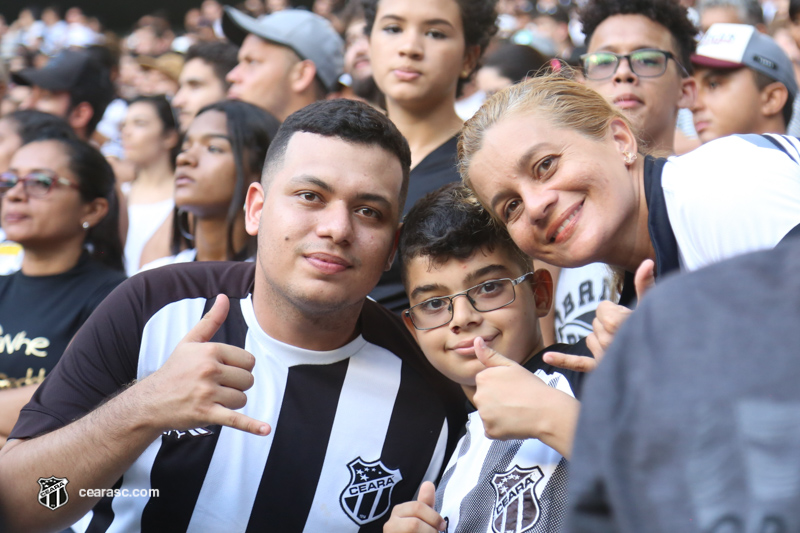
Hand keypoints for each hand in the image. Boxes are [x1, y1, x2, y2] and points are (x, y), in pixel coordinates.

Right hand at [138, 294, 269, 436]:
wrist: (151, 402)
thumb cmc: (175, 370)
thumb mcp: (190, 342)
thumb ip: (211, 320)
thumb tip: (224, 297)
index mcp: (210, 351)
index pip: (249, 361)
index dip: (239, 368)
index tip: (221, 372)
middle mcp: (209, 370)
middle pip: (248, 380)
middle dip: (236, 386)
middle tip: (214, 388)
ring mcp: (207, 393)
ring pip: (242, 399)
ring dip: (231, 403)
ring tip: (211, 400)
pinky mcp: (206, 413)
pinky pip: (235, 419)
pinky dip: (251, 426)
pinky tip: (265, 430)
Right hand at [384, 481, 445, 532]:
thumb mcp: (423, 517)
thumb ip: (426, 502)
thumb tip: (428, 483)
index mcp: (398, 511)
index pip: (418, 507)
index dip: (434, 517)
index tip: (441, 526)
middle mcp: (390, 525)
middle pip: (415, 524)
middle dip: (430, 531)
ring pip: (413, 530)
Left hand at [473, 338, 557, 440]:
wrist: (546, 411)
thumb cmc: (532, 388)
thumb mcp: (511, 366)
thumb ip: (490, 355)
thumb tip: (476, 341)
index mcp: (482, 378)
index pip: (485, 384)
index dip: (500, 387)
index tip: (512, 389)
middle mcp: (479, 396)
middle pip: (484, 399)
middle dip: (496, 401)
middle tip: (515, 400)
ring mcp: (483, 415)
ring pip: (487, 415)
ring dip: (498, 415)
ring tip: (516, 411)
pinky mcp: (489, 431)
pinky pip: (491, 430)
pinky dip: (500, 429)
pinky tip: (514, 422)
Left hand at [544, 259, 654, 372]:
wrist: (662, 363)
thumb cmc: (658, 330)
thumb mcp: (650, 305)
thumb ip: (645, 284)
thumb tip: (647, 261)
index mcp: (618, 324)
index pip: (601, 308)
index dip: (614, 310)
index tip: (629, 317)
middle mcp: (609, 342)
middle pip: (595, 323)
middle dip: (609, 325)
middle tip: (629, 333)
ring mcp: (603, 357)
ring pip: (590, 339)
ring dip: (602, 340)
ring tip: (624, 346)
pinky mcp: (598, 369)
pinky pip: (576, 363)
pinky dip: (562, 361)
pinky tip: (547, 358)